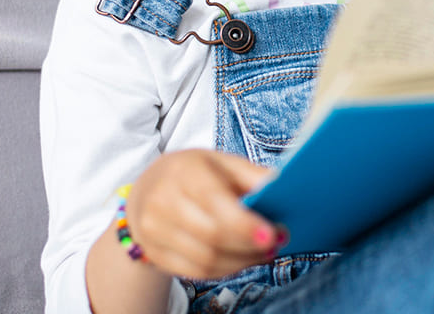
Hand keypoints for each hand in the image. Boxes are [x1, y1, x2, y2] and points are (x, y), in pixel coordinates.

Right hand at [126, 149, 285, 278]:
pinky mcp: (154, 254)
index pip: (214, 202)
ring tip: (263, 253)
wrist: (148, 188)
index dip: (244, 224)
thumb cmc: (195, 172)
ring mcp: (154, 230)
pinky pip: (196, 272)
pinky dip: (225, 270)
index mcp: (185, 172)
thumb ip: (253, 176)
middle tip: (276, 243)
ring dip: (241, 261)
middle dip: (249, 246)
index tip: (272, 235)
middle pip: (212, 236)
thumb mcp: (223, 162)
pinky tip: (241, 259)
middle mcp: (163, 201)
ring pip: (205, 260)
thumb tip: (285, 189)